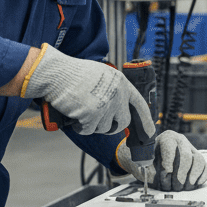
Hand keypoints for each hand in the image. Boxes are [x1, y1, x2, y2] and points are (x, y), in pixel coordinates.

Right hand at [20, 44, 155, 136]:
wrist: (56, 73)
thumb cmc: (73, 74)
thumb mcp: (101, 75)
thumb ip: (113, 89)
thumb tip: (119, 109)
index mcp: (121, 82)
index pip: (140, 104)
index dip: (146, 120)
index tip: (150, 132)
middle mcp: (117, 93)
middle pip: (123, 122)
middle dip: (111, 127)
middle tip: (98, 123)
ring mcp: (106, 104)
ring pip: (104, 128)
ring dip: (92, 125)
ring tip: (81, 112)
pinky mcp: (92, 114)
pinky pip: (88, 130)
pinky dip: (80, 127)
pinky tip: (74, 116)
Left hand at [119, 130, 206, 191]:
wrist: (151, 162)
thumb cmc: (146, 162)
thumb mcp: (142, 163)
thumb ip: (145, 168)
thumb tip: (152, 174)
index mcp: (166, 138)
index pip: (170, 145)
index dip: (169, 160)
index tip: (166, 172)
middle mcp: (181, 141)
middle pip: (187, 155)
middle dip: (181, 173)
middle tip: (176, 185)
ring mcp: (191, 150)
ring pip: (199, 160)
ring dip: (193, 176)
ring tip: (185, 185)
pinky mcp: (198, 161)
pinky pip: (205, 168)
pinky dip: (201, 177)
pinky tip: (193, 183)